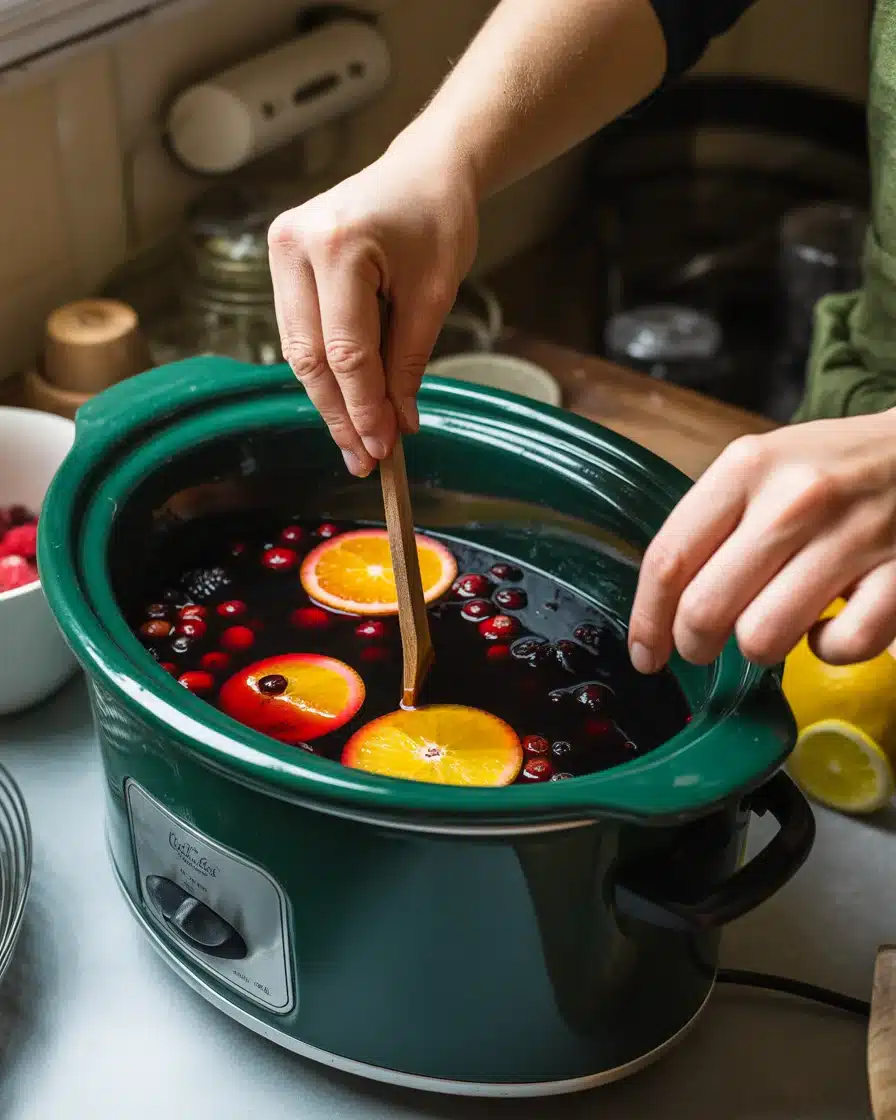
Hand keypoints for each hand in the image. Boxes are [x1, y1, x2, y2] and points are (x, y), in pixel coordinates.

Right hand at [267, 142, 477, 476]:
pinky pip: (299, 332)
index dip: (363, 407)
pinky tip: (346, 402)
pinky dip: (324, 370)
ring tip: (356, 441)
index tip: (382, 448)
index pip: (347, 350)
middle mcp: (296, 244)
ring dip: (329, 400)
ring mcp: (281, 249)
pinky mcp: (280, 260)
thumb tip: (395, 424)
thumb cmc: (437, 220)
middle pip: (311, 356)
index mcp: (339, 245)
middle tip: (363, 460)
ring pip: (298, 350)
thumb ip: (409, 361)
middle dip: (340, 414)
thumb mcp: (434, 294)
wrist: (422, 170)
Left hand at [628, 410, 895, 671]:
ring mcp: (852, 537)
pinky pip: (841, 646)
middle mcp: (795, 500)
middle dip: (693, 645)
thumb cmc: (832, 466)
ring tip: (769, 626)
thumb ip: (712, 523)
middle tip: (701, 647)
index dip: (647, 619)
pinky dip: (828, 649)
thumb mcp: (762, 466)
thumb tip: (662, 604)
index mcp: (747, 468)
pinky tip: (827, 625)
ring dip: (757, 648)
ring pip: (763, 637)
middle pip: (705, 609)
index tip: (645, 652)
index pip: (669, 559)